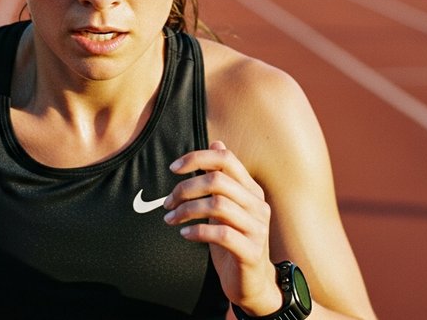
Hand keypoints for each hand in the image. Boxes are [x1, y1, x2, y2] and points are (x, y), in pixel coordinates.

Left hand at [163, 140, 282, 315]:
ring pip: (218, 205)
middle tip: (168, 202)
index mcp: (251, 190)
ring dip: (187, 210)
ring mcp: (257, 228)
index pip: (227, 159)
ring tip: (171, 219)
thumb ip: (223, 178)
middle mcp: (258, 205)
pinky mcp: (251, 251)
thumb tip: (216, 141)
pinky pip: (221, 234)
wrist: (254, 284)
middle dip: (186, 188)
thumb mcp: (228, 207)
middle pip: (218, 180)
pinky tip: (184, 234)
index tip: (173, 168)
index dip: (198, 157)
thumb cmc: (235, 242)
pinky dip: (197, 231)